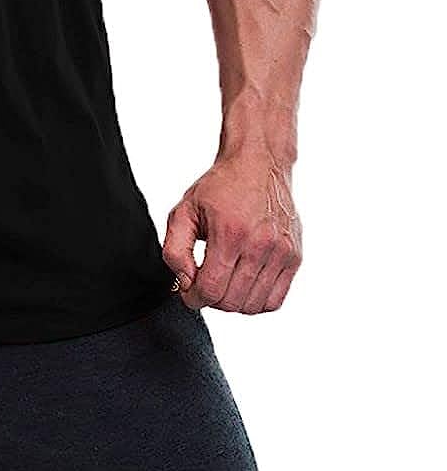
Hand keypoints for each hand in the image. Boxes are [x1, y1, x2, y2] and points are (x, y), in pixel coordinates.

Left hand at [162, 157, 301, 313]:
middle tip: (203, 284)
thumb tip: (185, 282)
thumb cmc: (219, 187)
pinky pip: (275, 300)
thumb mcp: (183, 210)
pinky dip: (255, 302)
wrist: (258, 164)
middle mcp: (260, 245)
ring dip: (232, 303)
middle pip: (232, 302)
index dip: (194, 298)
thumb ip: (175, 250)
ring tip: (223, 282)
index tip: (188, 291)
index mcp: (230, 233)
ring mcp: (281, 253)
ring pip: (253, 306)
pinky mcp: (294, 257)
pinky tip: (242, 284)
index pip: (211, 289)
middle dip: (210, 300)